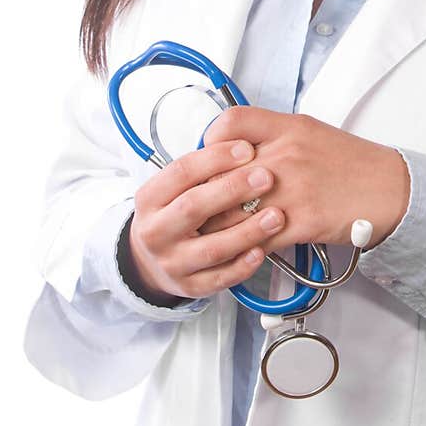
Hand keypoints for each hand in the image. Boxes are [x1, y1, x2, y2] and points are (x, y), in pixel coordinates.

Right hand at [126, 138, 285, 300]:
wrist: (149, 261)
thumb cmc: (173, 213)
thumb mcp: (174, 186)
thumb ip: (201, 167)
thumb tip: (237, 138)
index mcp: (150, 198)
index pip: (181, 172)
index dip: (215, 158)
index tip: (246, 148)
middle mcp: (156, 231)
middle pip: (193, 207)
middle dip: (232, 190)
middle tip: (267, 177)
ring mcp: (172, 262)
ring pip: (211, 248)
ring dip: (246, 232)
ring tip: (277, 216)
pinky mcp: (190, 287)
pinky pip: (219, 279)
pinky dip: (242, 266)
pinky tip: (263, 251)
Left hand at [197, 108, 410, 251]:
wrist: (389, 189)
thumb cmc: (350, 163)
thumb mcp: (310, 132)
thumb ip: (273, 135)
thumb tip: (235, 148)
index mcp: (287, 128)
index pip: (231, 123)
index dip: (210, 142)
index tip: (208, 160)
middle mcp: (285, 154)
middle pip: (222, 173)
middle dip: (204, 194)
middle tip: (197, 206)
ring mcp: (292, 189)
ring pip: (232, 211)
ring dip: (217, 227)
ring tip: (210, 234)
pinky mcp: (301, 222)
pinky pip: (257, 239)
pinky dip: (243, 247)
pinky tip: (241, 249)